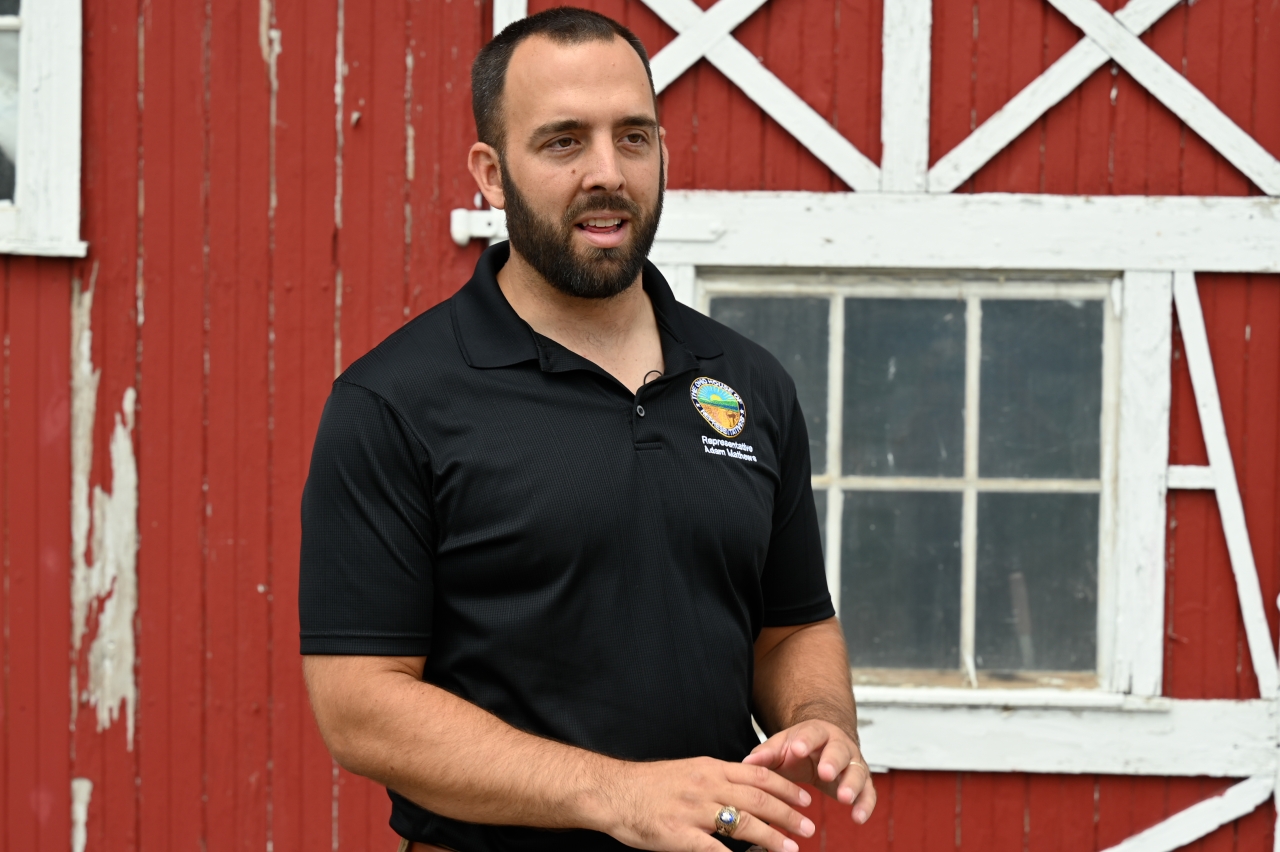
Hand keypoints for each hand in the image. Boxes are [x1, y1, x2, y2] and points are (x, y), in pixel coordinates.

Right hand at [598, 756, 816, 851]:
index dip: (785, 787)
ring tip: (791, 848)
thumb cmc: (650, 784)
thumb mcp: (688, 770)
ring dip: (773, 837)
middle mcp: (706, 785)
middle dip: (788, 813)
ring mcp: (693, 810)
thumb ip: (717, 778)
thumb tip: (746, 788)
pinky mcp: (679, 835)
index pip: (758, 775)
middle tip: (808, 826)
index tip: (805, 798)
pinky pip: (715, 849)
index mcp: (710, 768)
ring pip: (744, 823)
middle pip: (758, 799)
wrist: (613, 791)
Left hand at [742, 720, 876, 823]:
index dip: (805, 741)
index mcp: (816, 733)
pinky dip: (865, 804)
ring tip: (844, 799)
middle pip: (839, 751)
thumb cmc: (799, 747)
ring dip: (852, 784)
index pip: (812, 734)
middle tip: (825, 773)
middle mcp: (839, 744)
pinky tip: (858, 818)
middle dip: (832, 762)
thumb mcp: (781, 747)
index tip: (797, 749)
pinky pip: (868, 792)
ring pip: (857, 771)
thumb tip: (746, 763)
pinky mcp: (861, 781)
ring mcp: (852, 762)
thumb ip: (766, 754)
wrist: (825, 743)